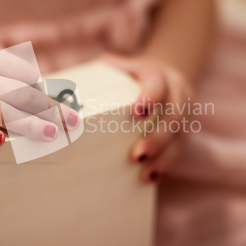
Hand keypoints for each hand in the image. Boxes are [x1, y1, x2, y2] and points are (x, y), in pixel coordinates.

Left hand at [102, 54, 192, 183]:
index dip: (150, 97)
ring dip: (164, 156)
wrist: (164, 76)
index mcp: (158, 73)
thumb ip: (97, 74)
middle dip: (157, 136)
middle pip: (174, 114)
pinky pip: (179, 149)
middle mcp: (177, 92)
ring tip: (145, 173)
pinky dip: (166, 165)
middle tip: (136, 154)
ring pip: (180, 136)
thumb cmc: (130, 75)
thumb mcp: (117, 67)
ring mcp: (184, 113)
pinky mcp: (183, 131)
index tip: (137, 113)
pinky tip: (151, 178)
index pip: (157, 82)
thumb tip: (61, 90)